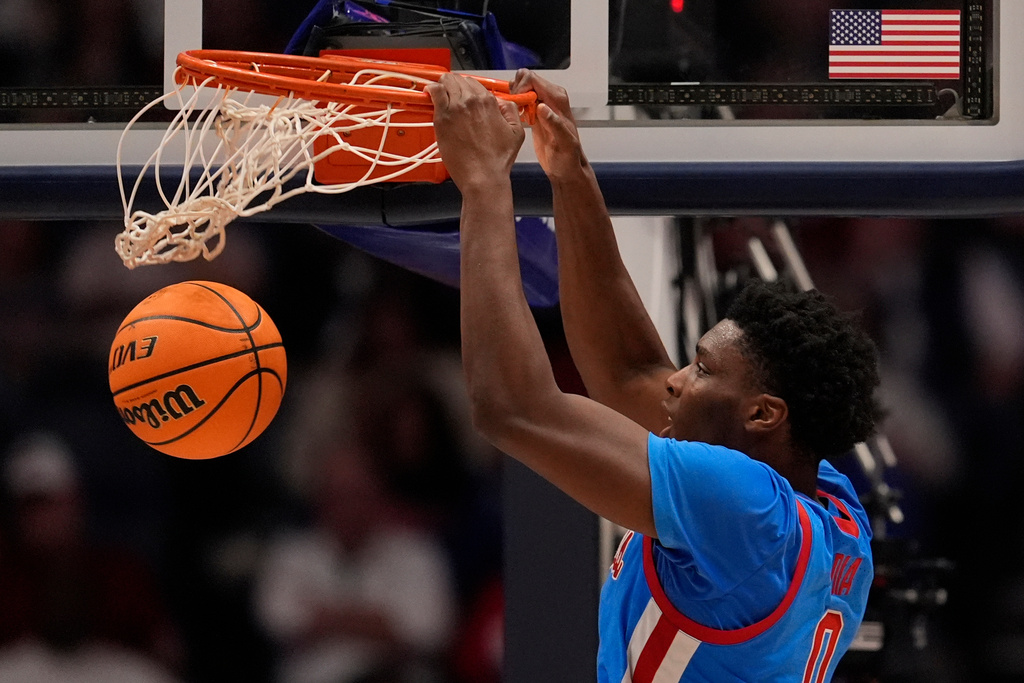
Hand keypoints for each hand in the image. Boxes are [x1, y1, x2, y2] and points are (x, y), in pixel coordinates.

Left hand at [426, 73, 524, 192]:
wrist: (482, 176)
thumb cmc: (497, 160)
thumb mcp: (516, 132)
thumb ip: (510, 111)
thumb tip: (501, 101)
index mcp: (489, 102)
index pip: (474, 83)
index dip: (468, 88)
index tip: (464, 95)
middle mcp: (472, 101)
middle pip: (458, 80)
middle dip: (455, 85)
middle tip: (451, 95)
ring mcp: (455, 108)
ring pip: (446, 82)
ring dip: (443, 86)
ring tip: (440, 94)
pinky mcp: (442, 118)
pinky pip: (434, 93)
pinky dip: (431, 90)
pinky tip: (430, 94)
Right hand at [510, 69, 586, 180]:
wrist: (566, 168)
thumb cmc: (568, 158)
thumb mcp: (564, 143)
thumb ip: (555, 124)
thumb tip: (543, 107)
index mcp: (558, 100)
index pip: (533, 79)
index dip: (520, 88)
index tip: (515, 103)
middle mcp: (550, 98)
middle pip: (525, 79)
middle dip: (514, 91)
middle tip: (513, 109)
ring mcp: (542, 104)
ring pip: (521, 87)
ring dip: (512, 97)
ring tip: (513, 113)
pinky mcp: (534, 113)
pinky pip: (520, 99)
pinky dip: (513, 104)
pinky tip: (514, 117)